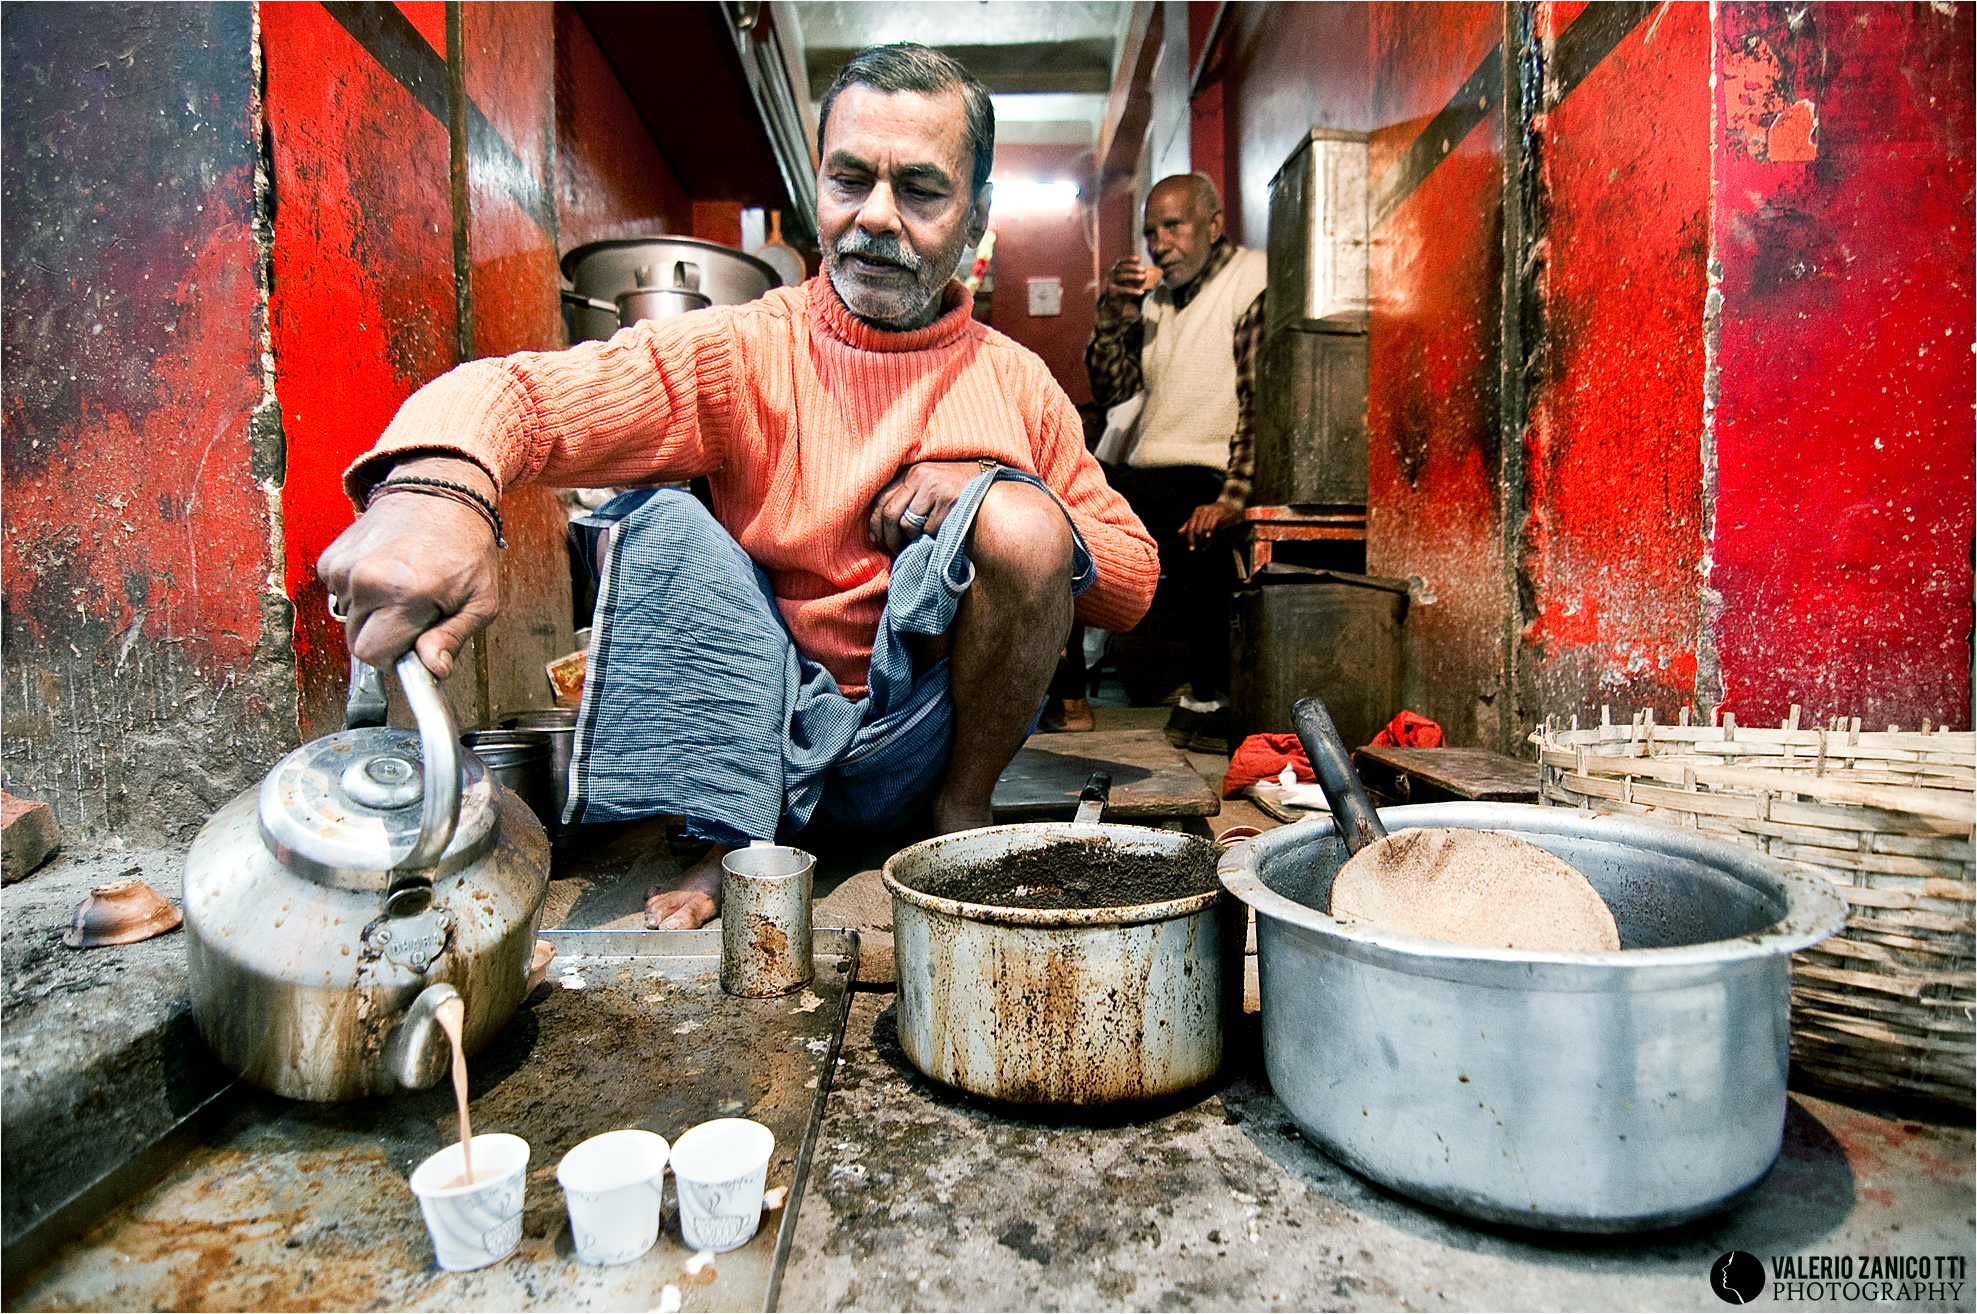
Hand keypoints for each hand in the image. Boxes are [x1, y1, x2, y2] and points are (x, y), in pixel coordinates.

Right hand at [317, 455, 501, 676]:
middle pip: (357, 642)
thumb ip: (453, 638)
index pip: (373, 655)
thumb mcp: (480, 600)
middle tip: (413, 613)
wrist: (440, 492)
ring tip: (402, 586)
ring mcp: (346, 567)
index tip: (411, 644)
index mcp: (407, 593)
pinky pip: (338, 596)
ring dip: (372, 613)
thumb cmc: (465, 545)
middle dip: (384, 637)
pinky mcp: (331, 558)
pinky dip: (359, 592)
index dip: (394, 657)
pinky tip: (385, 572)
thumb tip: (433, 670)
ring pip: (348, 619)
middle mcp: (369, 580)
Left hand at [868, 460, 990, 554]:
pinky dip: (933, 537)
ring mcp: (935, 487)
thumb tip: (882, 529)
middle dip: (890, 538)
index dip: (874, 522)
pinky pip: (929, 529)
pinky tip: (941, 534)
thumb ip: (909, 497)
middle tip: (894, 551)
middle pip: (891, 513)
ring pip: (908, 524)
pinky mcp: (948, 501)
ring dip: (912, 540)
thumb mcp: (930, 485)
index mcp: (912, 471)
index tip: (876, 540)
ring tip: (919, 544)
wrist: (991, 485)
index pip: (882, 498)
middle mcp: (920, 475)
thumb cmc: (957, 490)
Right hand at [1102, 257, 1155, 312]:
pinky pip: (1123, 290)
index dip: (1129, 259)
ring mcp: (1110, 283)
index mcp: (1116, 270)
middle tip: (1144, 269)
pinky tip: (1141, 292)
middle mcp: (1111, 275)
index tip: (1139, 259)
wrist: (1114, 307)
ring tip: (1144, 277)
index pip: (1121, 262)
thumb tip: (1148, 272)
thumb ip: (1137, 277)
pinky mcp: (1111, 292)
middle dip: (1133, 267)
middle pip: (1122, 268)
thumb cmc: (1124, 292)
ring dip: (1133, 276)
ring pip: (1122, 277)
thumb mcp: (1132, 283)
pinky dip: (1133, 290)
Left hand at [1179, 501, 1240, 548]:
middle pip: (1196, 529)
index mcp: (1197, 511)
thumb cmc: (1213, 513)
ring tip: (1206, 546)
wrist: (1229, 506)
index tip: (1191, 548)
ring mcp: (1210, 511)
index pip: (1190, 527)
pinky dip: (1210, 532)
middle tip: (1201, 548)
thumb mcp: (1201, 517)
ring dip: (1204, 539)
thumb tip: (1179, 532)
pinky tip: (1209, 537)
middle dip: (1198, 541)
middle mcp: (1202, 510)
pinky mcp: (1218, 513)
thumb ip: (1190, 524)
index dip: (1190, 539)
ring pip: (1203, 528)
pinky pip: (1212, 524)